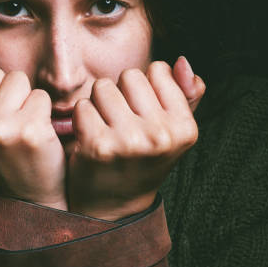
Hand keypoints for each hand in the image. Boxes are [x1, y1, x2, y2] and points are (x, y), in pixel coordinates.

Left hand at [67, 57, 204, 219]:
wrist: (114, 205)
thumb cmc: (143, 159)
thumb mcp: (174, 131)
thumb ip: (186, 93)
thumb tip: (182, 61)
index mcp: (184, 128)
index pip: (158, 70)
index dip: (145, 87)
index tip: (143, 113)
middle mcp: (160, 135)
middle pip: (129, 75)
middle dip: (121, 92)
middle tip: (122, 122)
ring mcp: (128, 141)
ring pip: (102, 86)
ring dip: (99, 103)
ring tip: (106, 128)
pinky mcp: (97, 146)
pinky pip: (82, 106)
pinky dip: (81, 118)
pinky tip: (90, 138)